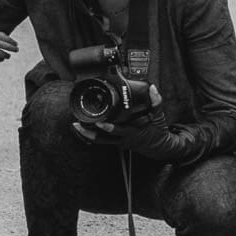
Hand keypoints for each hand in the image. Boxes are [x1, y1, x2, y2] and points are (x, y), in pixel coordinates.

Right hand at [0, 29, 18, 65]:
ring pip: (3, 54)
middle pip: (7, 46)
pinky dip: (0, 59)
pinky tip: (1, 58)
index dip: (13, 42)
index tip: (16, 44)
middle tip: (17, 50)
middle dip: (13, 49)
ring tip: (8, 56)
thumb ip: (0, 36)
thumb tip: (11, 41)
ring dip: (7, 56)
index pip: (7, 38)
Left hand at [79, 87, 207, 164]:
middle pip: (103, 138)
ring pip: (100, 141)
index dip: (109, 128)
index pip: (119, 130)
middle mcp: (124, 138)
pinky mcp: (117, 142)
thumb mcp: (159, 117)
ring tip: (76, 126)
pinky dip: (92, 136)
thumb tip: (153, 89)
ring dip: (87, 134)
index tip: (99, 122)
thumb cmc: (158, 132)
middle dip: (90, 131)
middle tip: (78, 123)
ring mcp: (119, 141)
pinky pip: (103, 141)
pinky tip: (83, 131)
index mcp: (133, 132)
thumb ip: (155, 103)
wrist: (159, 147)